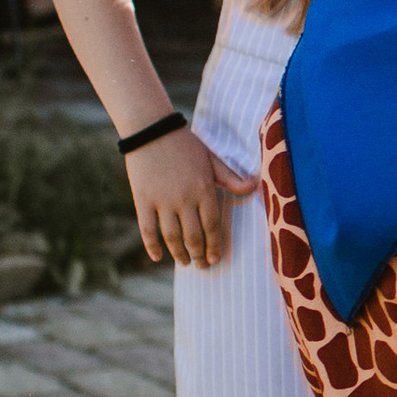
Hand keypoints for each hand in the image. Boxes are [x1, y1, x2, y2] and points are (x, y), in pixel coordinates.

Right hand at [128, 126, 254, 267]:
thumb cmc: (185, 144)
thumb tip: (254, 188)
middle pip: (193, 236)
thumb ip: (231, 178)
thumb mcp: (211, 158)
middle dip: (199, 255)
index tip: (216, 258)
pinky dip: (152, 246)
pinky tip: (158, 258)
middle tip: (202, 266)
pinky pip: (147, 229)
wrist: (151, 130)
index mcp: (204, 189)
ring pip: (171, 237)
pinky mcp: (143, 200)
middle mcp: (184, 199)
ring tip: (184, 262)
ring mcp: (162, 201)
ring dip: (179, 254)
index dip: (214, 245)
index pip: (212, 225)